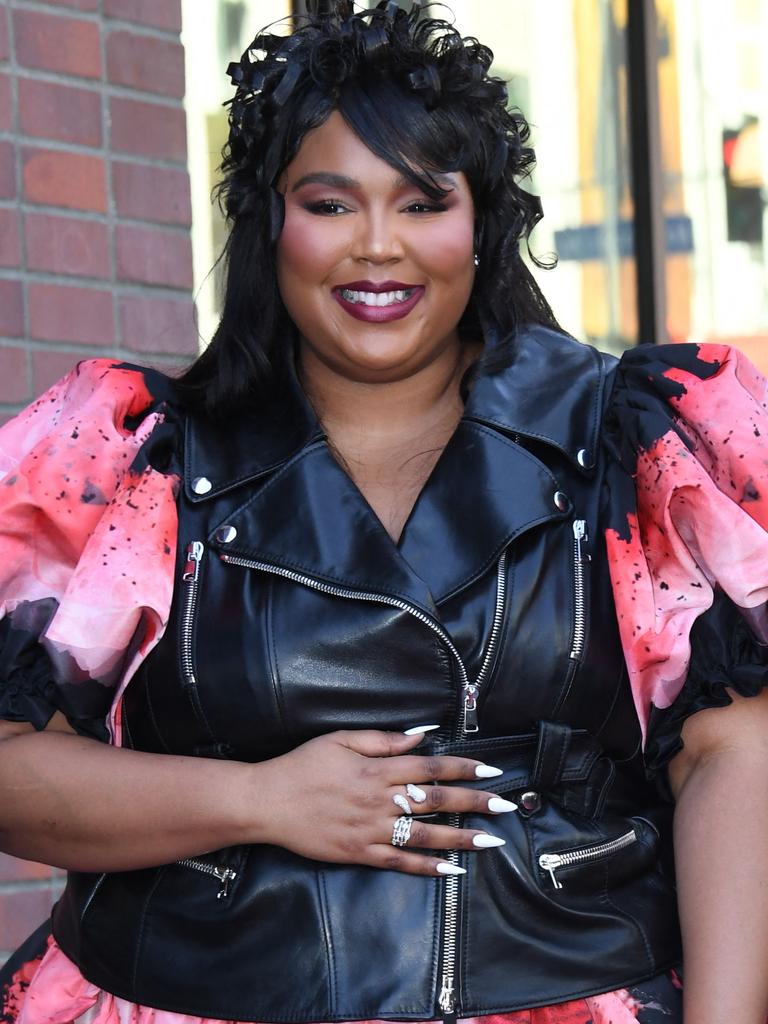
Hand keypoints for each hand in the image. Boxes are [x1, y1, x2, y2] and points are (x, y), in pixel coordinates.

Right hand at [253, 729, 515, 874]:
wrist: (267, 802)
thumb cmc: (303, 765)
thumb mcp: (340, 739)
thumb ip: (384, 739)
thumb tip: (421, 736)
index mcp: (376, 768)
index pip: (430, 767)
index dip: (463, 768)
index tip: (490, 770)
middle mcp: (379, 799)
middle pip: (435, 800)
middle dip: (473, 802)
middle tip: (505, 806)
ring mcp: (370, 830)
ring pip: (425, 835)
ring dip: (461, 837)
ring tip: (490, 842)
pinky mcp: (359, 854)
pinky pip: (399, 862)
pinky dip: (427, 867)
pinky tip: (452, 870)